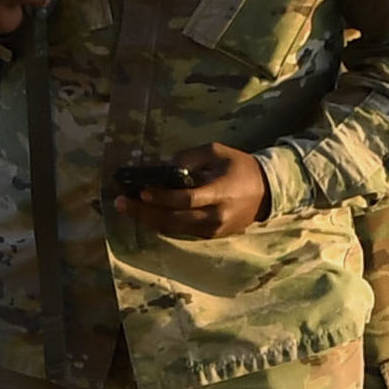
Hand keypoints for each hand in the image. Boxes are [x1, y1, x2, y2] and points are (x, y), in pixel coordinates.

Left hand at [124, 142, 268, 239]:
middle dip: (144, 212)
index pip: (187, 200)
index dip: (162, 197)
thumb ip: (192, 157)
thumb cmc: (241, 167)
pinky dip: (162, 223)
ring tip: (127, 209)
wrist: (267, 192)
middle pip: (174, 219)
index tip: (141, 191)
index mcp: (220, 193)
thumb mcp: (219, 152)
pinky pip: (181, 231)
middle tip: (121, 203)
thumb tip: (166, 166)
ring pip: (174, 229)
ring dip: (149, 220)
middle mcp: (215, 216)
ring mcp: (213, 229)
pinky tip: (147, 214)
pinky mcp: (211, 236)